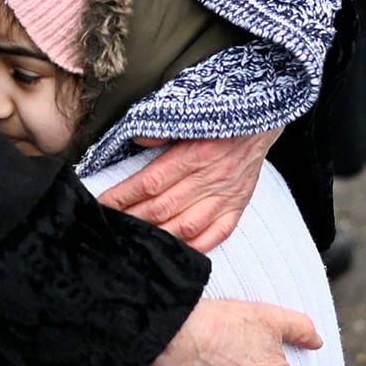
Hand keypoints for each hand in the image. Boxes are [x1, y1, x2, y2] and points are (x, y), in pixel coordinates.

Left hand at [99, 127, 280, 253]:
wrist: (262, 119)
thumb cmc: (222, 117)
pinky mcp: (236, 208)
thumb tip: (135, 139)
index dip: (123, 196)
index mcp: (194, 154)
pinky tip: (174, 251)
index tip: (103, 204)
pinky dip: (194, 247)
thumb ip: (162, 128)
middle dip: (131, 219)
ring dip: (156, 236)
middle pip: (162, 208)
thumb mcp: (191, 114)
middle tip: (110, 225)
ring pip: (185, 226)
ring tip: (134, 241)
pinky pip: (215, 235)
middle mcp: (209, 179)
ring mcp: (224, 197)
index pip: (150, 182)